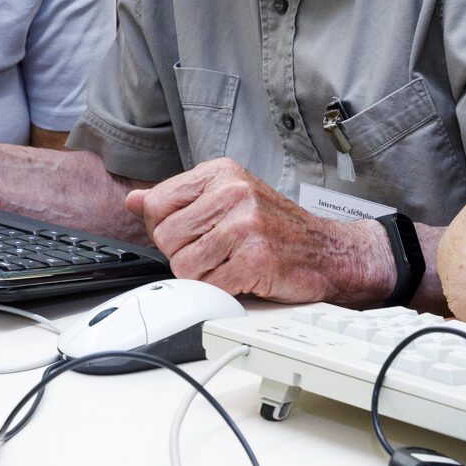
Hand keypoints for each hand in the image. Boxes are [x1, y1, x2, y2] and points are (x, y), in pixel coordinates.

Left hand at [126, 160, 394, 305]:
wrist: (331, 253)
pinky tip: (243, 279)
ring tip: (231, 266)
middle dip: (185, 255)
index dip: (167, 229)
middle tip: (218, 255)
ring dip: (204, 276)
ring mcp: (245, 225)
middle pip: (165, 237)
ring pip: (182, 265)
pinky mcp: (255, 258)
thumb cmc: (279, 230)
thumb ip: (180, 200)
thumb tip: (134, 201)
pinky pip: (208, 286)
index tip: (193, 235)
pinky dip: (221, 291)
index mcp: (221, 173)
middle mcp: (233, 192)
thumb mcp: (228, 200)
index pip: (156, 203)